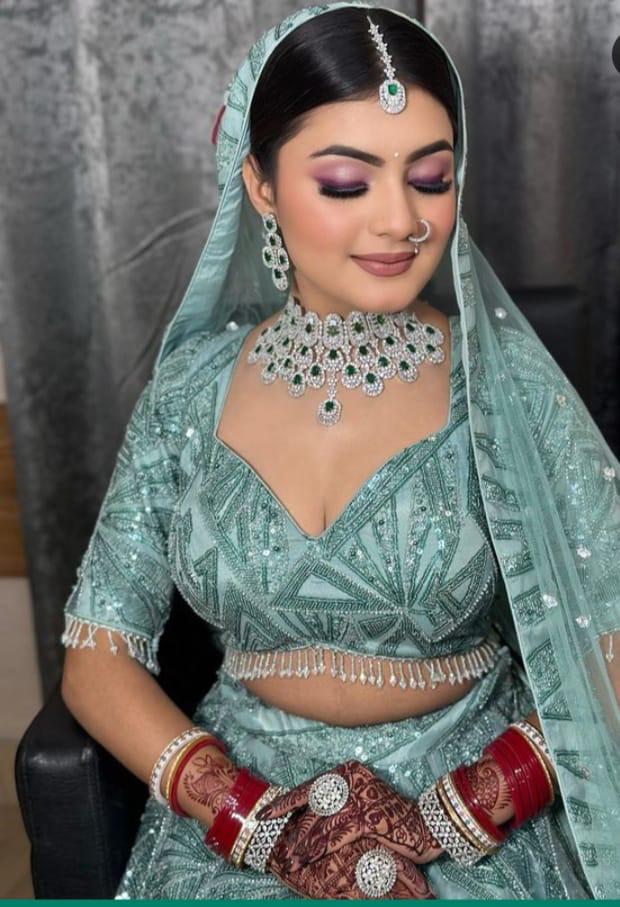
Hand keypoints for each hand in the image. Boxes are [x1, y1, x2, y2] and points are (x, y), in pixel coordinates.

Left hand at [254, 759, 442, 897]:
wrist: (428, 826)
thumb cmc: (392, 817)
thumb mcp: (361, 804)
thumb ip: (336, 807)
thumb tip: (303, 820)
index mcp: (347, 772)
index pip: (310, 787)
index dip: (285, 803)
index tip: (264, 816)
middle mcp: (351, 778)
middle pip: (312, 807)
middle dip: (296, 831)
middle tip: (281, 849)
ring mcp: (359, 795)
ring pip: (321, 823)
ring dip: (305, 845)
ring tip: (292, 861)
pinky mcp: (368, 816)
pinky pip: (336, 834)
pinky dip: (320, 848)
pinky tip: (308, 859)